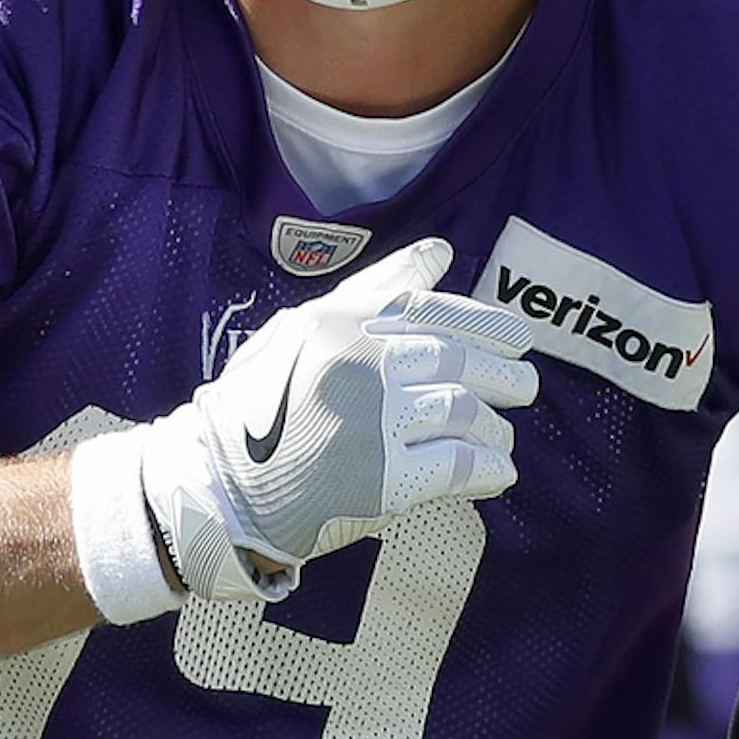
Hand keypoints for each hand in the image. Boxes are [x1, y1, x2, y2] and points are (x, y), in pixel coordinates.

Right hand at [92, 238, 535, 617]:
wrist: (214, 486)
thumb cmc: (256, 408)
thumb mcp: (302, 331)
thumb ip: (374, 291)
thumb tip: (438, 252)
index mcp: (342, 325)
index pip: (432, 312)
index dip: (486, 324)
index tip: (519, 339)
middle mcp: (359, 366)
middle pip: (456, 361)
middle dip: (503, 375)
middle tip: (524, 388)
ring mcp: (371, 424)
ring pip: (462, 412)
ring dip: (494, 426)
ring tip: (501, 436)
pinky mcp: (380, 482)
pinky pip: (456, 468)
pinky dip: (487, 468)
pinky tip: (497, 473)